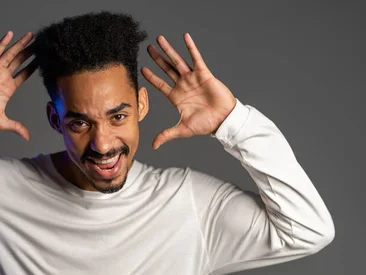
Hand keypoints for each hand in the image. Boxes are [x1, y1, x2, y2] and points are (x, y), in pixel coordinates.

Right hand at [0, 31, 37, 140]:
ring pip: (11, 54)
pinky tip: (10, 34)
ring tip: (31, 35)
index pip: (24, 74)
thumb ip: (16, 127)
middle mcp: (4, 77)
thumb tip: (27, 137)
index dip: (34, 67)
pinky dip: (3, 43)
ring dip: (21, 45)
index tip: (43, 59)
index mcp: (9, 88)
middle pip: (20, 61)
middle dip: (30, 52)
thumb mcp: (2, 122)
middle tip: (41, 43)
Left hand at [141, 33, 236, 148]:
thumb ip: (166, 134)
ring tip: (159, 39)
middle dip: (157, 59)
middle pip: (166, 69)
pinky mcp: (203, 74)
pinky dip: (190, 48)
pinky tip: (185, 37)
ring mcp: (192, 79)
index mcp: (176, 97)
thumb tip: (153, 145)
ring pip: (177, 61)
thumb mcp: (182, 130)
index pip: (160, 85)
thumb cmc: (205, 125)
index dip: (151, 77)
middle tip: (148, 48)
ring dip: (169, 50)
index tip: (142, 68)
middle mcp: (182, 85)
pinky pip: (195, 58)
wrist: (223, 120)